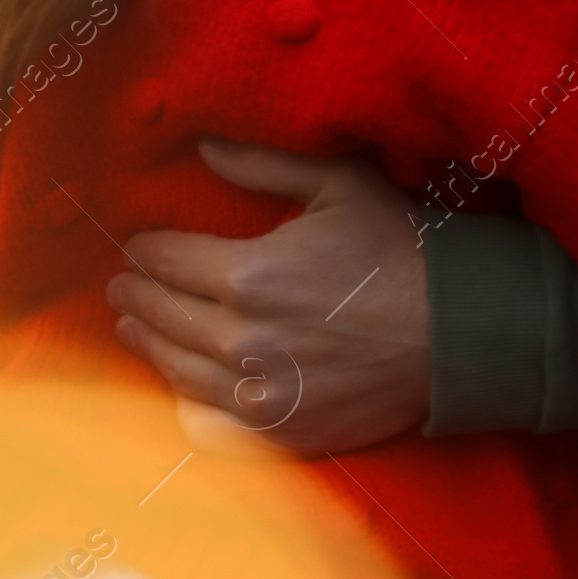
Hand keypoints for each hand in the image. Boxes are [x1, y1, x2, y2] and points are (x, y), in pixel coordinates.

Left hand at [107, 142, 431, 452]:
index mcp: (251, 274)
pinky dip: (184, 397)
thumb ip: (263, 164)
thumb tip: (203, 146)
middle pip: (165, 316)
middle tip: (120, 287)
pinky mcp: (281, 432)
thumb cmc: (400, 248)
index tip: (136, 245)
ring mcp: (260, 393)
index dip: (146, 251)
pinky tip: (177, 382)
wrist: (457, 332)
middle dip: (137, 297)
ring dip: (149, 344)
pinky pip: (211, 418)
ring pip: (179, 370)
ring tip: (132, 327)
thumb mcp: (339, 184)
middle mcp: (244, 340)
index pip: (170, 261)